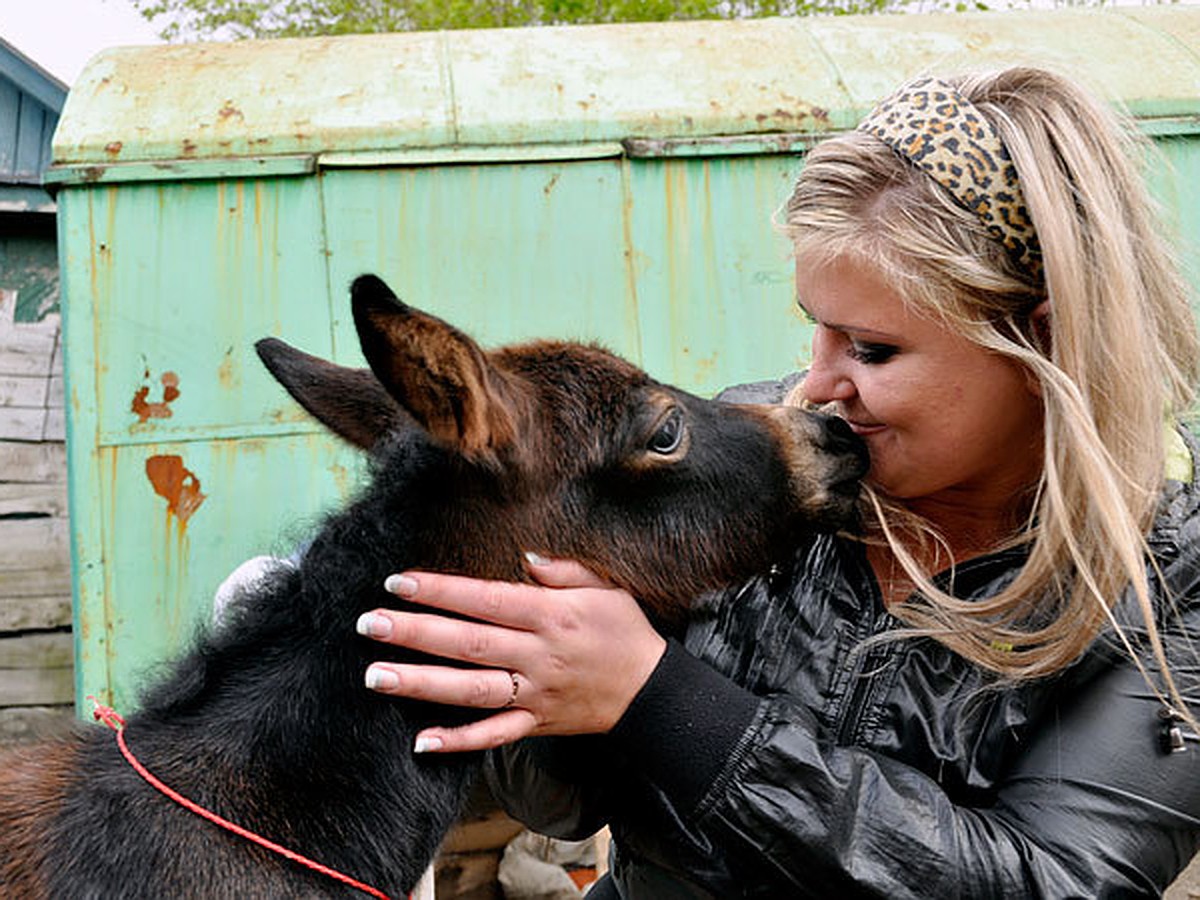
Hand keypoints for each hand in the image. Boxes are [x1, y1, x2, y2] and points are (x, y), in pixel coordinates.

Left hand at [356, 555, 666, 753]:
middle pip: (469, 643)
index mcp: (552, 615)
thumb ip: (563, 570)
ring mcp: (535, 693)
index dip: (442, 591)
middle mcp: (538, 655)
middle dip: (416, 633)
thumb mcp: (605, 587)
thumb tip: (525, 556)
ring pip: (472, 690)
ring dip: (422, 684)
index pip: (486, 600)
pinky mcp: (536, 724)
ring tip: (376, 676)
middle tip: (370, 624)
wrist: (652, 692)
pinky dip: (459, 741)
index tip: (400, 582)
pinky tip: (421, 740)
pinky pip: (494, 736)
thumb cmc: (625, 631)